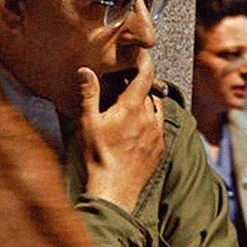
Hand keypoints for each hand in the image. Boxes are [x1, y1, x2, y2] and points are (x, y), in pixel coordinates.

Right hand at [76, 48, 165, 210]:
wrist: (113, 192)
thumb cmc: (98, 158)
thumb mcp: (87, 123)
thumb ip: (88, 94)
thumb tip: (85, 70)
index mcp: (132, 108)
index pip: (145, 75)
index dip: (144, 61)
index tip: (141, 54)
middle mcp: (149, 118)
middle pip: (149, 91)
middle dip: (139, 84)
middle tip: (125, 83)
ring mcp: (157, 134)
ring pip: (156, 108)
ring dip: (147, 102)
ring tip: (131, 104)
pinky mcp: (160, 149)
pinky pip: (159, 126)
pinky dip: (151, 120)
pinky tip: (137, 127)